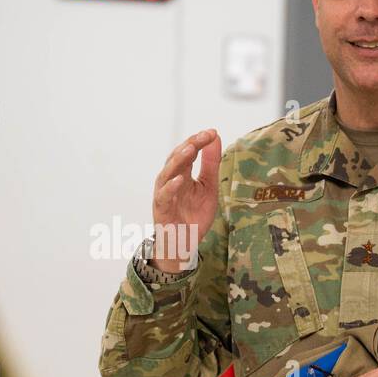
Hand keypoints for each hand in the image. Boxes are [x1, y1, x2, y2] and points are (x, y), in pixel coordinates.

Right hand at [150, 129, 221, 272]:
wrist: (184, 244)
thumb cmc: (193, 216)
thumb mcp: (208, 187)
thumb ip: (211, 164)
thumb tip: (216, 138)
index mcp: (182, 174)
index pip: (188, 152)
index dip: (199, 141)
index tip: (212, 133)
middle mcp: (170, 180)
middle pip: (177, 157)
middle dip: (190, 145)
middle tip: (204, 135)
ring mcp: (164, 194)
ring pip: (167, 173)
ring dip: (177, 160)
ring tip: (190, 149)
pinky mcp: (161, 209)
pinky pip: (164, 196)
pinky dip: (171, 187)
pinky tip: (181, 180)